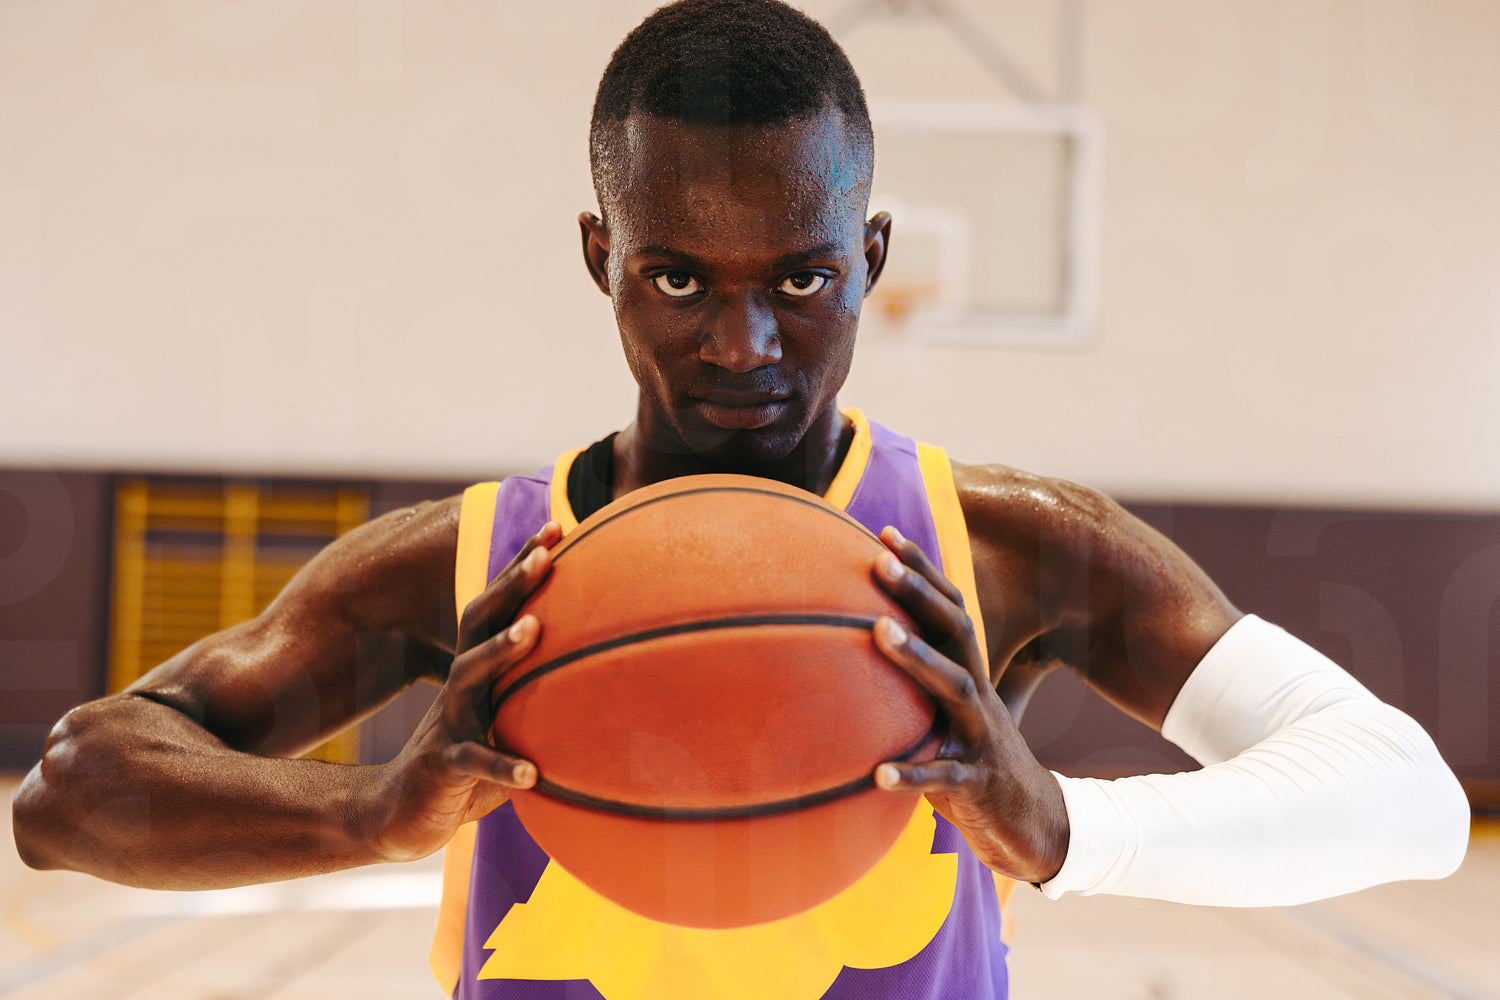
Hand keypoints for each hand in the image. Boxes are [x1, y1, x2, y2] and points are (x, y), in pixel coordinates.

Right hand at [358, 521, 561, 862]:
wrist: (401, 814)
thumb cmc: (468, 765)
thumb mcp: (506, 725)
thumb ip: (543, 703)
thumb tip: (612, 683)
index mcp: (479, 671)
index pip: (500, 607)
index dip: (522, 567)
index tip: (555, 527)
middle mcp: (462, 686)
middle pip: (481, 622)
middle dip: (512, 585)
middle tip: (544, 554)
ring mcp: (449, 722)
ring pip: (471, 677)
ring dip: (501, 650)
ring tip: (533, 629)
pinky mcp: (443, 766)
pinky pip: (473, 762)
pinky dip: (501, 766)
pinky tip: (530, 775)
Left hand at [870, 526, 1068, 884]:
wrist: (1030, 820)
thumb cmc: (972, 756)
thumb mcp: (948, 711)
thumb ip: (917, 680)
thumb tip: (862, 641)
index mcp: (967, 672)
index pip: (948, 608)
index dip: (922, 570)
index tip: (884, 533)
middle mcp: (976, 693)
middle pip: (952, 631)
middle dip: (917, 592)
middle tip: (879, 561)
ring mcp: (980, 734)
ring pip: (952, 688)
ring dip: (916, 658)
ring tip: (878, 632)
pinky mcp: (977, 782)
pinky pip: (944, 775)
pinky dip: (913, 775)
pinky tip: (879, 775)